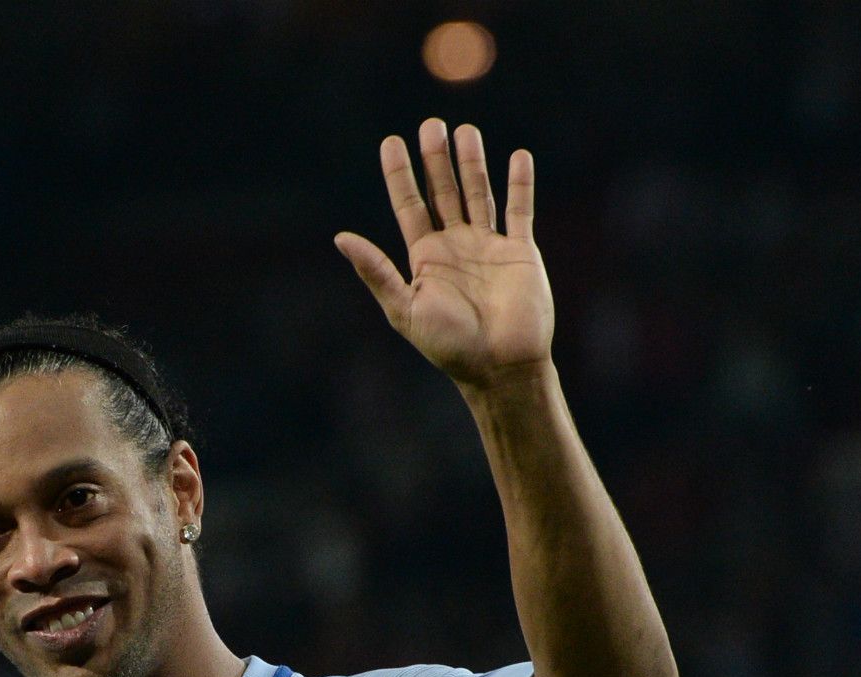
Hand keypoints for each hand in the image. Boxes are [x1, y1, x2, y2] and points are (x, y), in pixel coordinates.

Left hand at [335, 118, 552, 387]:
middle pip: (444, 192)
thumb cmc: (449, 346)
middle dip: (436, 159)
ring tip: (465, 131)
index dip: (400, 174)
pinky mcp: (520, 252)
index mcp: (425, 258)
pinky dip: (520, 184)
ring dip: (472, 163)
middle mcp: (456, 246)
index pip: (409, 205)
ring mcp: (489, 247)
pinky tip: (516, 157)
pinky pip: (519, 211)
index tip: (391, 142)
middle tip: (431, 125)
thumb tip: (340, 238)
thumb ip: (376, 271)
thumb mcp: (404, 309)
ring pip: (479, 194)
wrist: (500, 367)